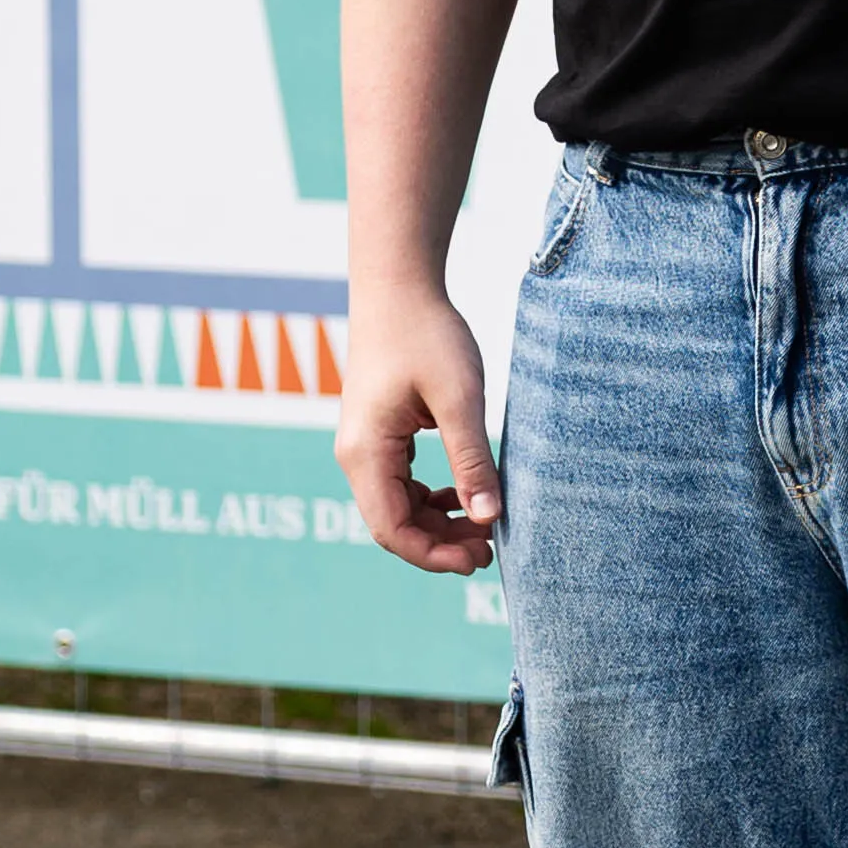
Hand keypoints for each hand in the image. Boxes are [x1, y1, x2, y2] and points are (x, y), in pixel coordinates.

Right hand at [335, 289, 500, 574]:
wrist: (399, 288)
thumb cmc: (428, 336)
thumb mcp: (460, 400)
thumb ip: (472, 461)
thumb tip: (489, 517)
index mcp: (366, 452)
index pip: (392, 529)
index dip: (434, 555)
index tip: (480, 559)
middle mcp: (356, 456)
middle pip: (393, 525)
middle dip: (440, 544)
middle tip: (490, 549)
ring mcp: (365, 446)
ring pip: (397, 507)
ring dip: (438, 523)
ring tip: (483, 525)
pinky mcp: (380, 435)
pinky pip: (400, 484)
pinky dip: (432, 499)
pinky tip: (464, 493)